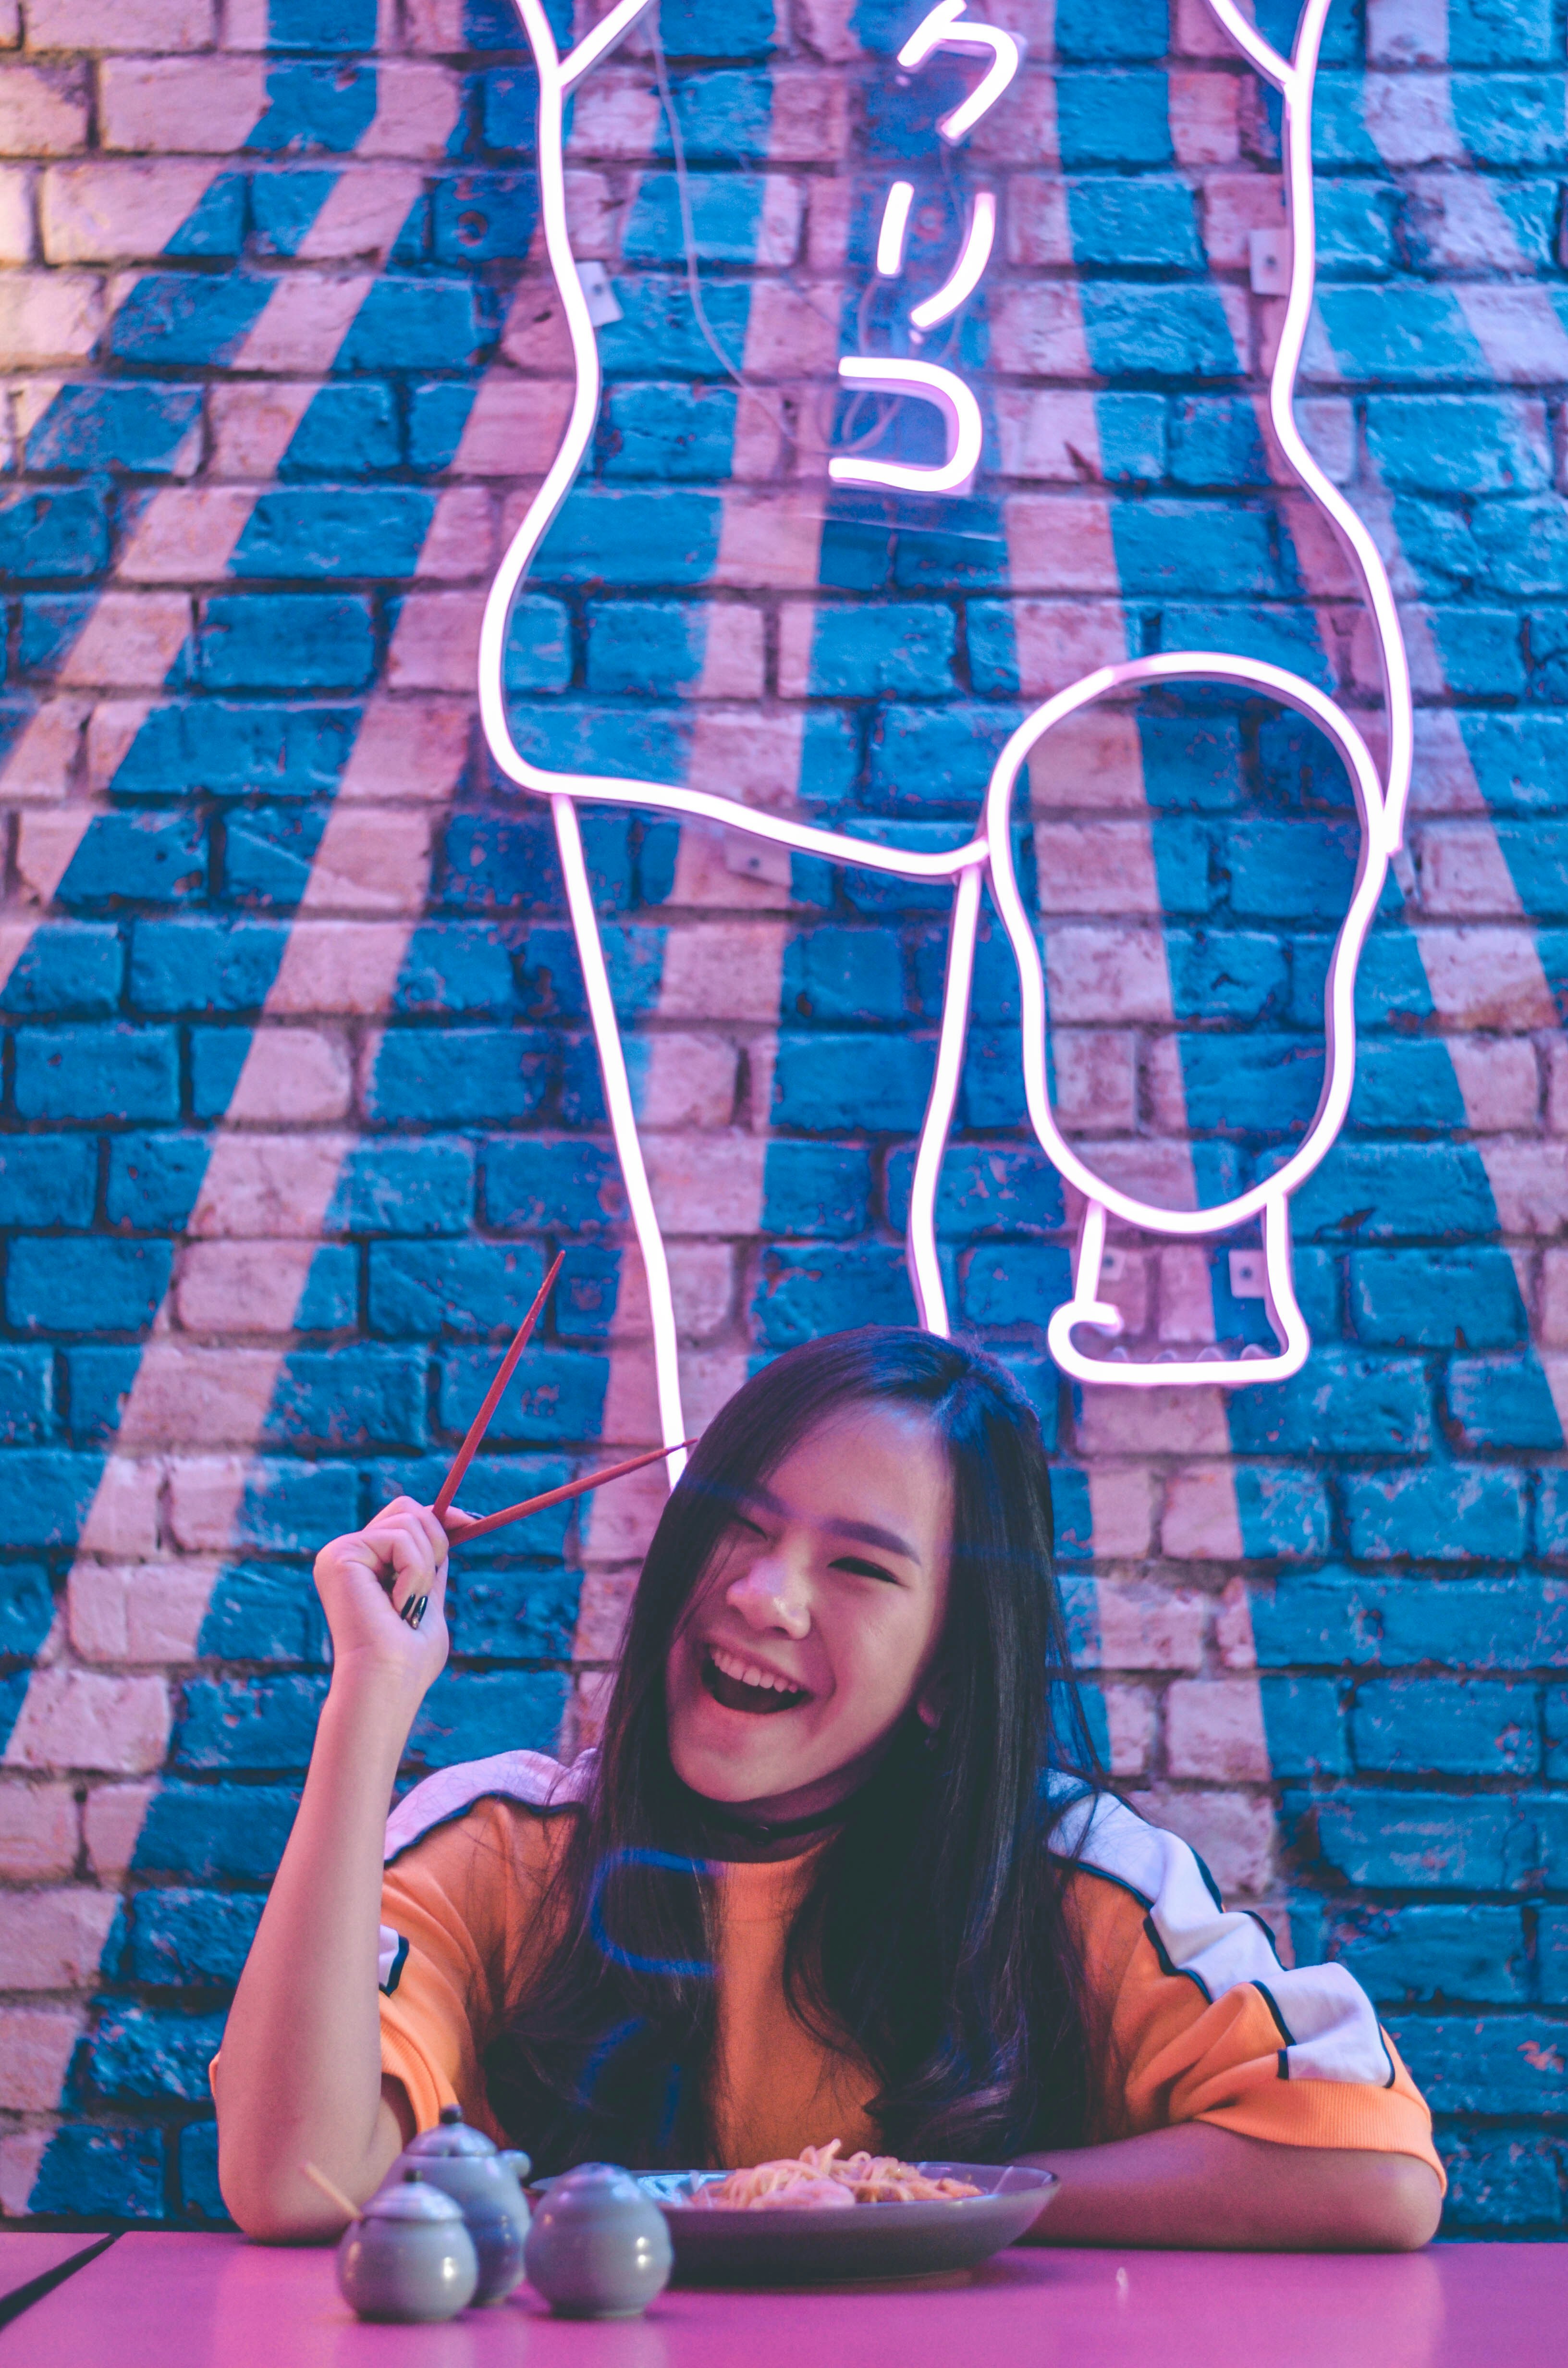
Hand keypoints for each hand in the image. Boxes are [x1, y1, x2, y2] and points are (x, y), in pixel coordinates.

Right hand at [313, 1496, 470, 1706]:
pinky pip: (399, 1540)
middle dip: (435, 1541)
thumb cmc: (409, 1657)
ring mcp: (338, 1552)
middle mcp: (345, 1553)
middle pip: (405, 1509)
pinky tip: (398, 1606)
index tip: (471, 1522)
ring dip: (424, 1566)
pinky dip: (414, 1574)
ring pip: (407, 1521)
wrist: (388, 1682)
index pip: (403, 1518)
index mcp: (362, 1564)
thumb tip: (453, 1523)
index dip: (439, 1517)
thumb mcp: (428, 1598)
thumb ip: (430, 1563)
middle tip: (426, 1588)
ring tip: (408, 1605)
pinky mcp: (339, 1555)